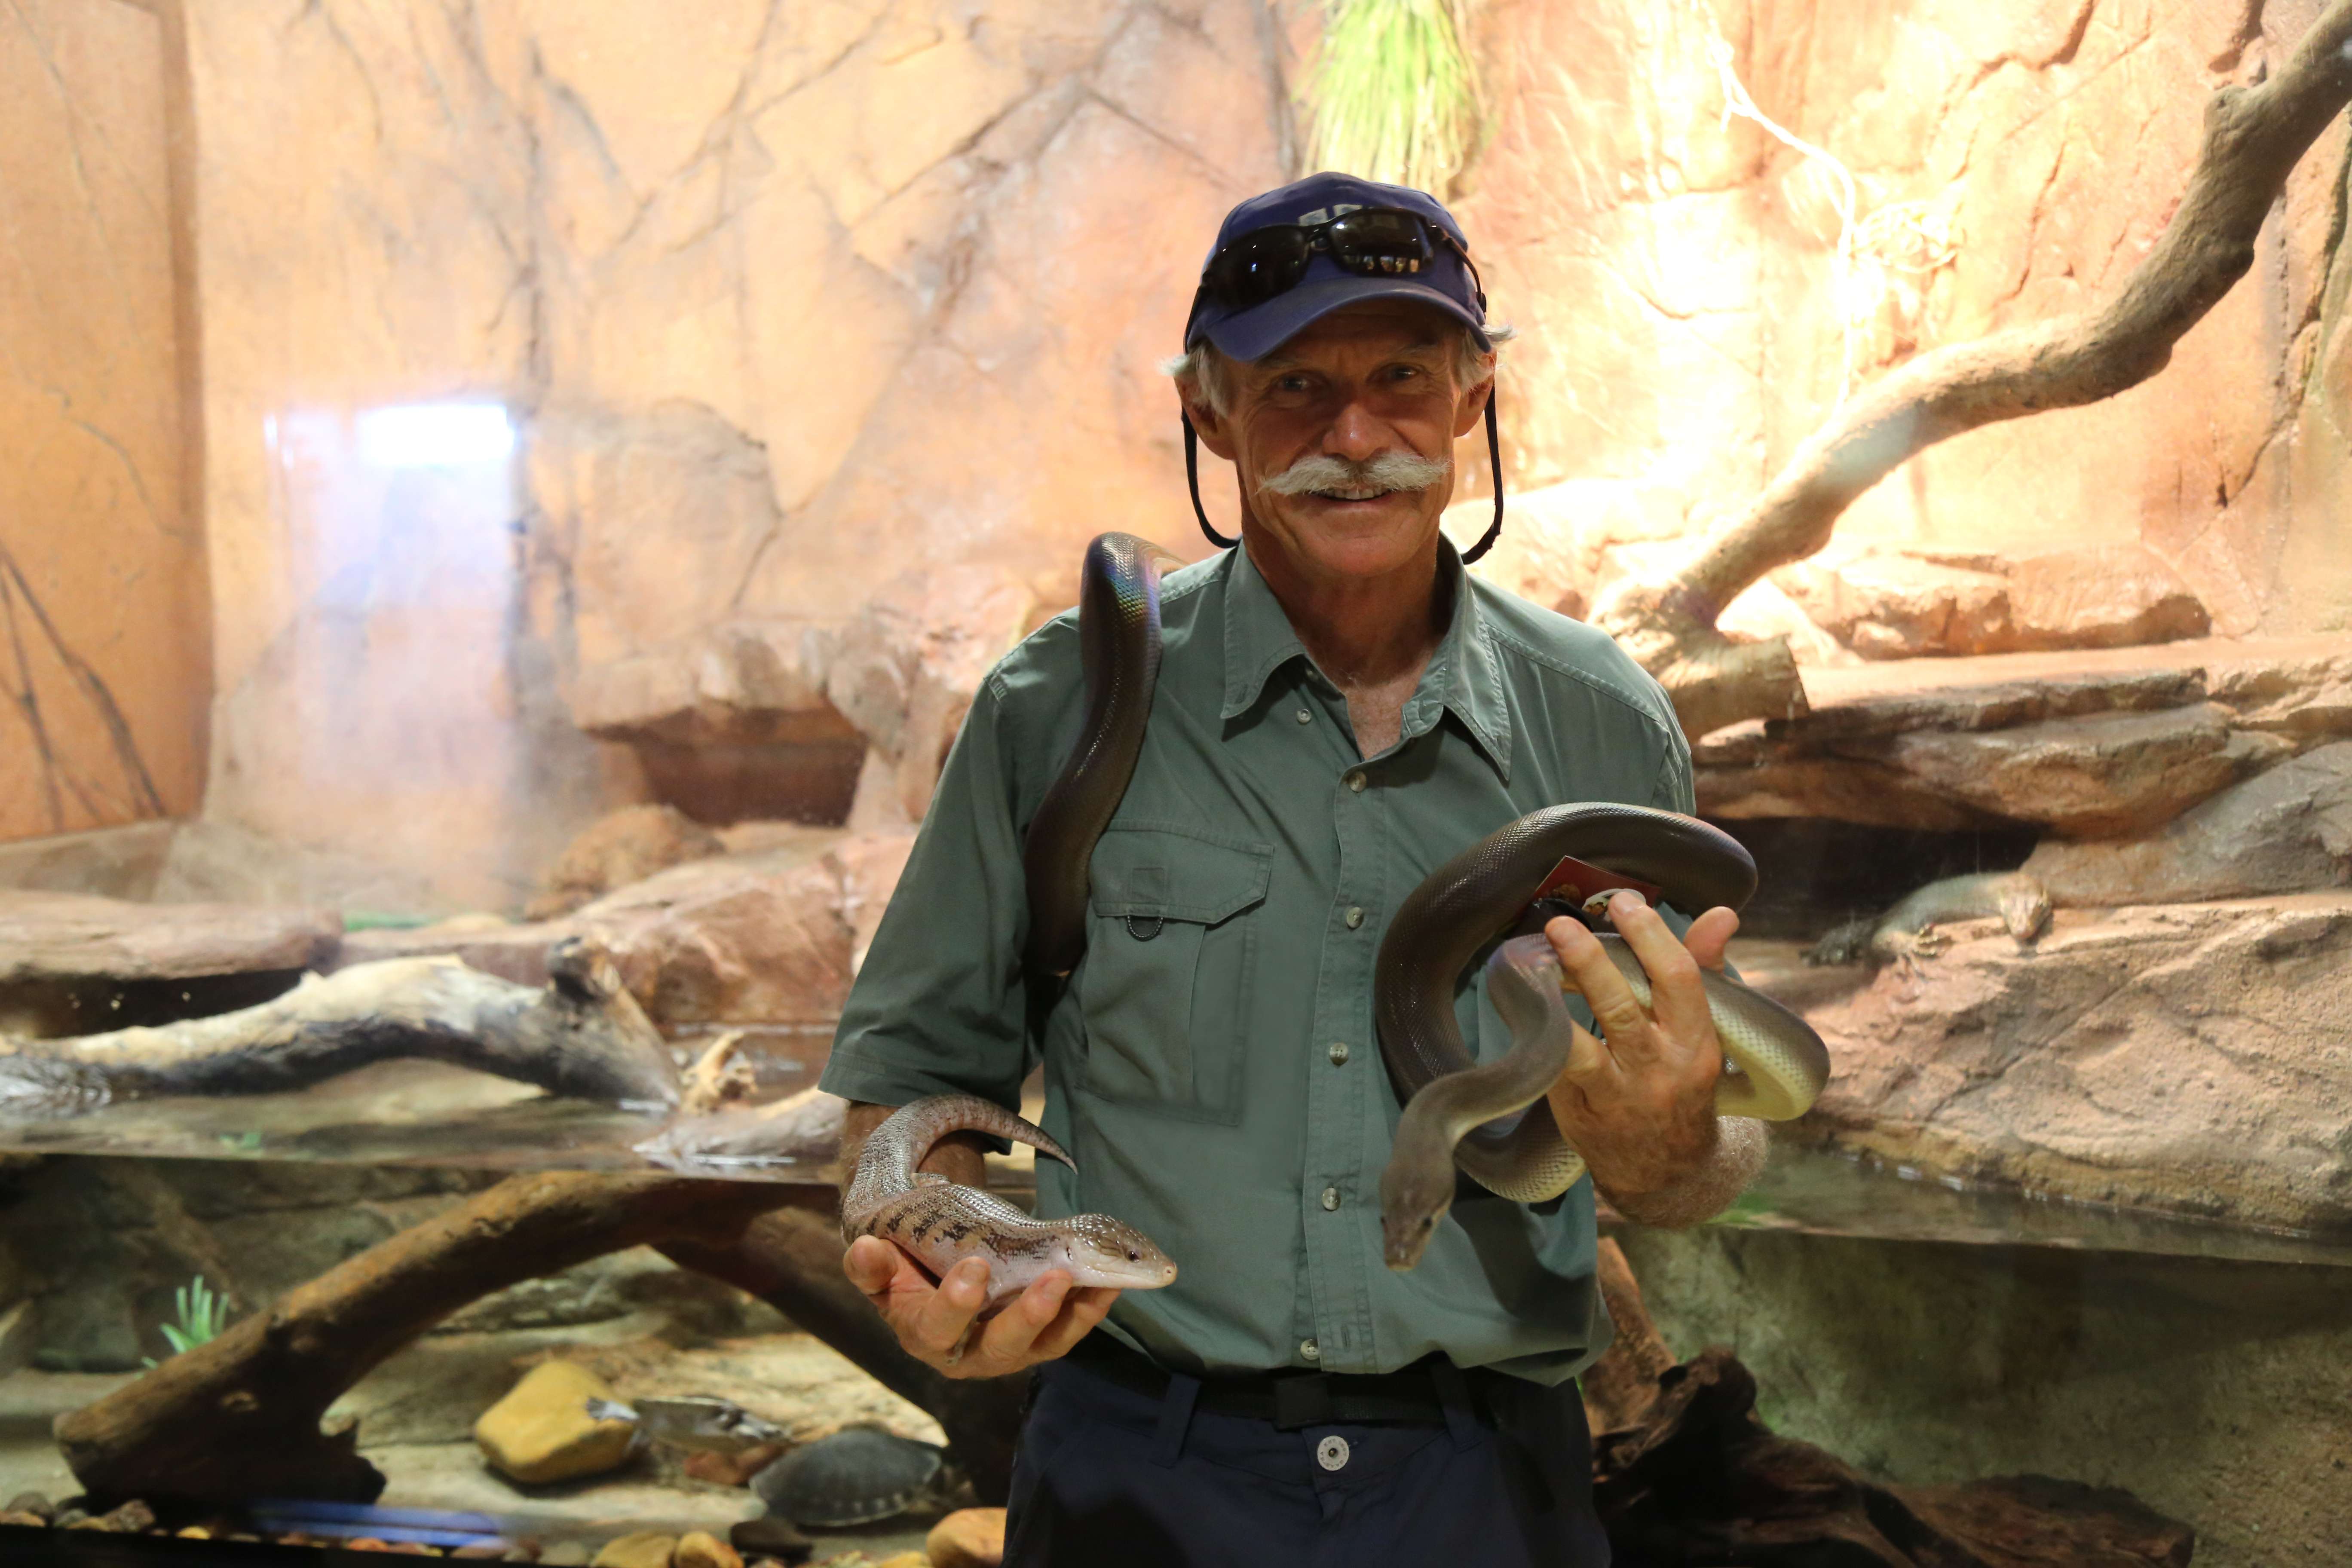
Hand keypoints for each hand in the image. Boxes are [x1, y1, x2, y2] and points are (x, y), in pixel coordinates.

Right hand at [842, 1237, 1120, 1379]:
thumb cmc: (904, 1273)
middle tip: (1053, 1279)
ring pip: (1044, 1344)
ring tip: (1093, 1280)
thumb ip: (870, 1265)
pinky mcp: (1040, 1342)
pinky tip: (1108, 1281)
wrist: (931, 1277)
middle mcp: (971, 1355)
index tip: (975, 1267)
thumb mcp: (880, 1269)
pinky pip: (1069, 1331)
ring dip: (1071, 1314)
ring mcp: (1011, 1351)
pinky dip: (1090, 1309)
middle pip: (1001, 1347)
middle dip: (1029, 1315)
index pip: (939, 1330)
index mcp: (925, 1337)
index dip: (957, 1304)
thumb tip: (868, 1249)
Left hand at [1541, 891, 1739, 1205]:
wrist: (1669, 1172)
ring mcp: (1618, 1096)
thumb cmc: (1683, 1083)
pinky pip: (1558, 1072)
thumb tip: (1721, 912)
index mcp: (1697, 1042)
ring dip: (1555, 1003)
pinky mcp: (1581, 1113)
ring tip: (1530, 962)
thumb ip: (1702, 969)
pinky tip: (1523, 1003)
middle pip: (1623, 1009)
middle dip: (1591, 963)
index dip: (1651, 936)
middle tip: (1562, 925)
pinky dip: (1541, 1037)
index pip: (1679, 981)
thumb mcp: (1702, 1032)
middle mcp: (1660, 1069)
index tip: (1624, 902)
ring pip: (1584, 1047)